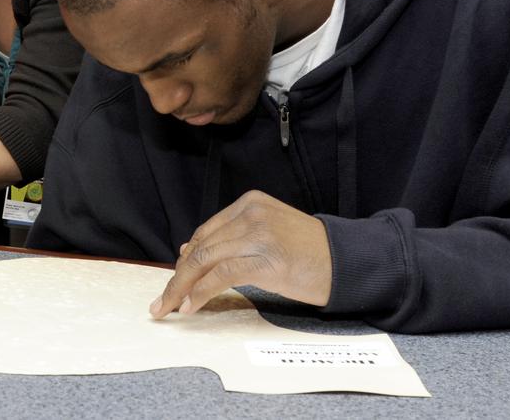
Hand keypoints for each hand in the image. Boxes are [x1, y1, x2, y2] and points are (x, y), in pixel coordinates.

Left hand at [148, 190, 331, 317]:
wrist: (347, 261)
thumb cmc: (309, 252)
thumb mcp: (268, 233)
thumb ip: (232, 237)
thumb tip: (188, 251)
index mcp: (250, 203)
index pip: (206, 232)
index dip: (186, 259)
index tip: (175, 281)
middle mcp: (251, 214)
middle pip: (202, 247)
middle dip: (177, 277)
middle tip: (161, 302)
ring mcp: (259, 235)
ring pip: (206, 261)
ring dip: (182, 288)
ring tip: (169, 307)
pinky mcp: (267, 259)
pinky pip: (222, 275)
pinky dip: (202, 292)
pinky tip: (191, 306)